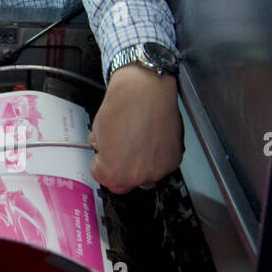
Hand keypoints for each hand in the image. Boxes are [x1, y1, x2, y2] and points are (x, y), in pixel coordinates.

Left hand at [89, 66, 182, 193]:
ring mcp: (158, 169)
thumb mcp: (97, 130)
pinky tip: (151, 140)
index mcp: (113, 172)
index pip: (104, 179)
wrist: (147, 88)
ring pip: (145, 176)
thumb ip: (101, 149)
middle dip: (119, 168)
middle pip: (124, 182)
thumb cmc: (123, 105)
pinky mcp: (174, 159)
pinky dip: (156, 156)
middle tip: (120, 150)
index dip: (101, 164)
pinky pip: (161, 165)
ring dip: (139, 164)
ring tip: (138, 142)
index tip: (104, 156)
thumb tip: (105, 151)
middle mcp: (137, 176)